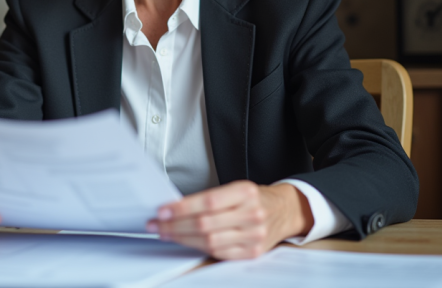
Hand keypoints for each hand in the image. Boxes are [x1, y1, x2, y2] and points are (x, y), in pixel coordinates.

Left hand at [146, 181, 312, 259]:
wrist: (285, 211)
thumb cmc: (255, 198)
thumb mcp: (236, 188)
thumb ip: (210, 197)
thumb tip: (175, 206)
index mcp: (246, 192)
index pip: (208, 202)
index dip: (182, 208)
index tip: (163, 210)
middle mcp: (252, 214)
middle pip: (205, 224)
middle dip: (175, 225)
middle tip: (157, 223)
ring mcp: (254, 235)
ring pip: (210, 241)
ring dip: (182, 238)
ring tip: (166, 232)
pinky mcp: (253, 252)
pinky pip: (220, 253)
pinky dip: (199, 248)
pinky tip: (186, 242)